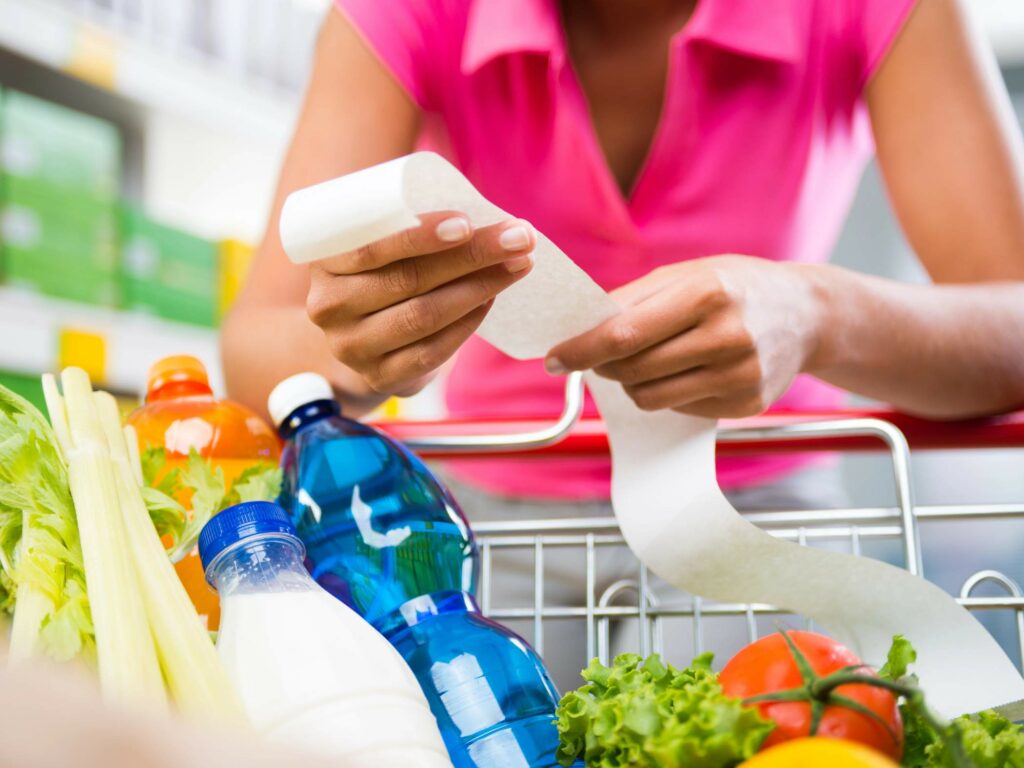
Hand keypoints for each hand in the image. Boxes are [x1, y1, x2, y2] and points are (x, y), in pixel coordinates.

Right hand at [306, 211, 534, 395]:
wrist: (360, 337)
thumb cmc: (381, 272)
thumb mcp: (378, 245)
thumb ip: (407, 225)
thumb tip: (483, 213)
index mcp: (323, 262)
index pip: (372, 248)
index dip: (420, 237)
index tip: (469, 222)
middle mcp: (329, 307)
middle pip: (408, 280)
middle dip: (472, 256)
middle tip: (519, 238)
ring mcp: (352, 348)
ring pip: (424, 316)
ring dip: (480, 287)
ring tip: (518, 264)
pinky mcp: (379, 376)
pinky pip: (432, 351)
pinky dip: (468, 323)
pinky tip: (491, 300)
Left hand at [545, 256, 823, 417]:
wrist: (807, 313)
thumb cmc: (735, 287)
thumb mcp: (686, 275)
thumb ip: (632, 300)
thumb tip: (578, 328)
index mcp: (706, 294)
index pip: (624, 335)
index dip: (580, 350)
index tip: (552, 358)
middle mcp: (727, 337)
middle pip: (632, 370)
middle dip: (604, 365)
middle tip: (600, 355)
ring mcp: (740, 376)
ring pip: (650, 397)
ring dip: (632, 382)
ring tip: (646, 359)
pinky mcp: (747, 404)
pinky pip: (678, 409)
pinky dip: (668, 392)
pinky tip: (686, 370)